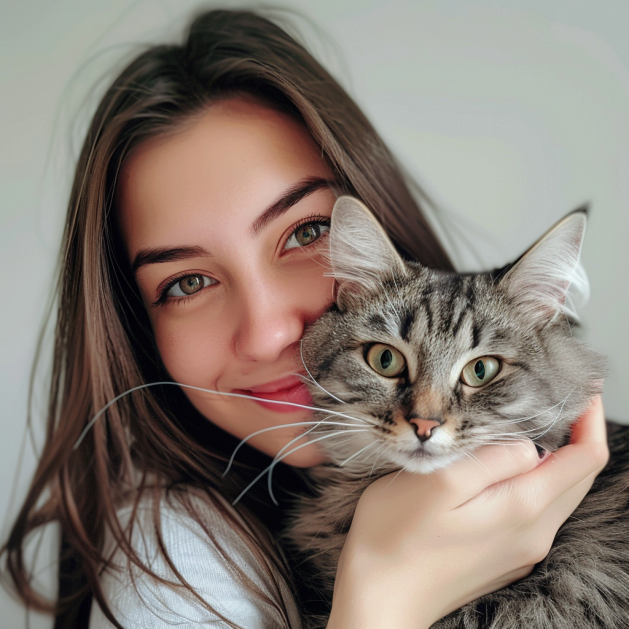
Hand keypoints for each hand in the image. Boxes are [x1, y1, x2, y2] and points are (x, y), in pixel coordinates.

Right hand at [326, 396, 607, 628]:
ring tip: (536, 423)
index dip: (590, 418)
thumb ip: (493, 459)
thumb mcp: (439, 482)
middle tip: (559, 398)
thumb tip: (529, 443)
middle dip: (579, 433)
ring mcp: (521, 547)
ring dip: (560, 455)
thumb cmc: (397, 534)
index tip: (581, 387)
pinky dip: (539, 479)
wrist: (380, 596)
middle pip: (579, 476)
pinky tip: (511, 464)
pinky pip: (539, 509)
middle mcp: (534, 531)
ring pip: (560, 493)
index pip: (585, 458)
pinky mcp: (505, 554)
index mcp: (523, 507)